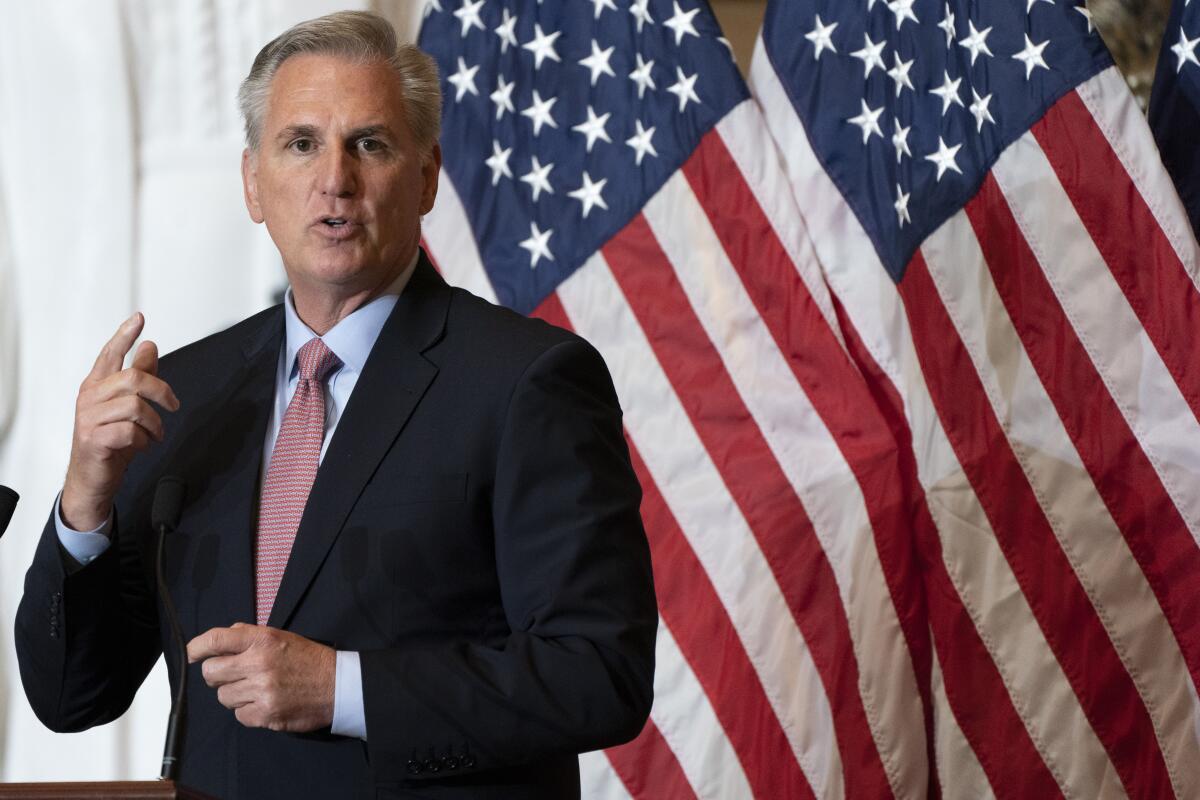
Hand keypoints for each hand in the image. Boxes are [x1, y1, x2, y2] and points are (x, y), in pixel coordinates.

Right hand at [61, 313, 179, 529]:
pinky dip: (144, 440)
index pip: (110, 354)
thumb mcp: (127, 406)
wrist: (92, 478)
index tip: (139, 318)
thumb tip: (150, 347)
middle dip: (162, 391)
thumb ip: (139, 376)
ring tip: (155, 434)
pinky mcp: (94, 439)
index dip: (125, 335)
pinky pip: (130, 431)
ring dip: (155, 423)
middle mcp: (89, 397)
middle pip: (133, 379)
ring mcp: (89, 418)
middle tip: (173, 405)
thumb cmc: (109, 440)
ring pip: (135, 406)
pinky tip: (141, 445)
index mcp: (96, 385)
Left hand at [187, 622, 335, 732]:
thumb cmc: (309, 659)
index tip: (192, 653)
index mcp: (263, 640)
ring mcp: (261, 691)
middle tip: (232, 675)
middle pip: (211, 672)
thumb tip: (223, 637)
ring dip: (234, 694)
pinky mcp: (265, 714)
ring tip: (255, 690)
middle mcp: (259, 663)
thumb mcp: (281, 637)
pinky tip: (264, 703)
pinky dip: (247, 711)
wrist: (338, 685)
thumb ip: (250, 635)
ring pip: (223, 696)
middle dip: (217, 674)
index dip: (197, 647)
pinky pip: (238, 715)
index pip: (216, 640)